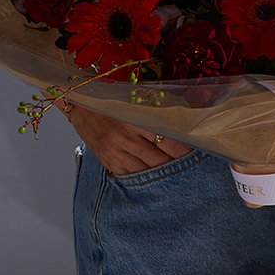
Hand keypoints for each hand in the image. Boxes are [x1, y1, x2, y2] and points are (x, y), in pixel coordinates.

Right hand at [59, 102, 191, 175]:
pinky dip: (143, 174)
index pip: (168, 141)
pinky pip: (132, 174)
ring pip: (147, 171)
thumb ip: (157, 114)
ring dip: (161, 172)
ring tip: (175, 172)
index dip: (185, 150)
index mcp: (135, 119)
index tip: (195, 152)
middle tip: (190, 166)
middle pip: (160, 160)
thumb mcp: (134, 101)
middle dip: (176, 164)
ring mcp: (114, 152)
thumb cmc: (111, 100)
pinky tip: (152, 172)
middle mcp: (124, 138)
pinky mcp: (107, 161)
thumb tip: (183, 121)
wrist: (79, 104)